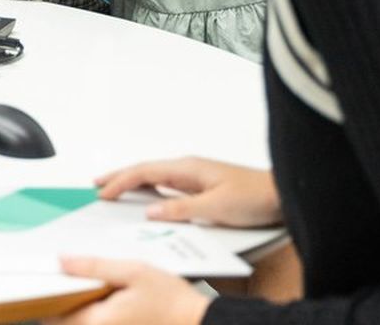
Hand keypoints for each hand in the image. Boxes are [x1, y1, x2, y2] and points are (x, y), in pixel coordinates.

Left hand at [48, 257, 208, 324]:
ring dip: (79, 312)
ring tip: (93, 290)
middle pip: (66, 324)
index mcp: (98, 322)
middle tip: (71, 282)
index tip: (48, 283)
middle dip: (63, 305)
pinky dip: (95, 317)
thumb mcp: (133, 272)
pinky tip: (109, 302)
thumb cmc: (173, 301)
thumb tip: (63, 262)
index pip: (54, 318)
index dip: (47, 299)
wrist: (201, 322)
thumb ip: (95, 267)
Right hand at [95, 157, 281, 227]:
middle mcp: (189, 168)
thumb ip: (182, 209)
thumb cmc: (256, 197)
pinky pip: (166, 184)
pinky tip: (146, 196)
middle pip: (145, 170)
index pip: (144, 172)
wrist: (282, 195)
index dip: (121, 181)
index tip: (103, 192)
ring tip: (114, 188)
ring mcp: (195, 176)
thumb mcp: (216, 207)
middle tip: (97, 184)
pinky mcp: (202, 186)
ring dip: (132, 181)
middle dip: (119, 176)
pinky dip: (149, 187)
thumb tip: (151, 211)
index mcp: (188, 168)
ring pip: (154, 176)